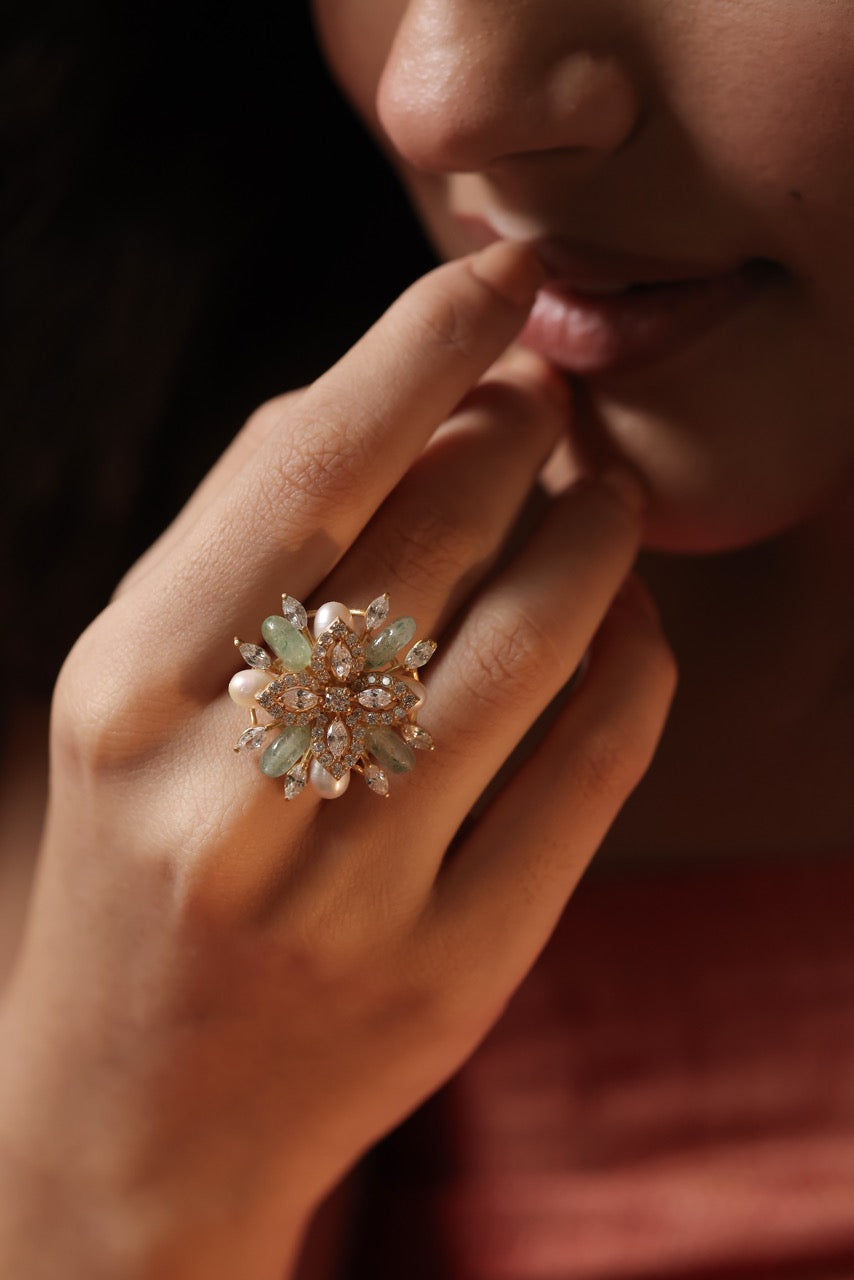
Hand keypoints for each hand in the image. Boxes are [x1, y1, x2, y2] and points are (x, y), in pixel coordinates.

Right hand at [0, 243, 674, 1278]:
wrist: (144, 1105)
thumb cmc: (144, 860)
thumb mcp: (137, 693)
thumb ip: (248, 538)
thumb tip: (410, 395)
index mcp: (129, 695)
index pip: (300, 472)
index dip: (416, 350)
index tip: (493, 274)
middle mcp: (232, 790)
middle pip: (433, 540)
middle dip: (523, 436)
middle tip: (553, 404)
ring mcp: (348, 889)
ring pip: (531, 645)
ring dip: (598, 538)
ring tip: (606, 500)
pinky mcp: (450, 966)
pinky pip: (586, 770)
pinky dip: (632, 668)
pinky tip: (626, 629)